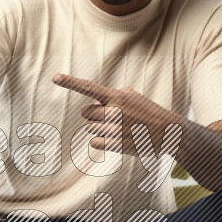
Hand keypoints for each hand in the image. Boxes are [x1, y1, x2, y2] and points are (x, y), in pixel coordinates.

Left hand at [51, 72, 183, 155]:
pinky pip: (94, 142)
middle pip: (87, 113)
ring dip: (100, 129)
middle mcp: (114, 111)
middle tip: (114, 118)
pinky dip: (100, 141)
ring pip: (90, 129)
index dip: (69, 82)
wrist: (167, 131)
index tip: (53, 77)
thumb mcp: (131, 97)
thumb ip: (110, 98)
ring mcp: (115, 128)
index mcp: (117, 97)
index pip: (89, 87)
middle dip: (96, 115)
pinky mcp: (116, 144)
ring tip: (120, 128)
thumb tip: (89, 109)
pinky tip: (114, 139)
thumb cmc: (147, 112)